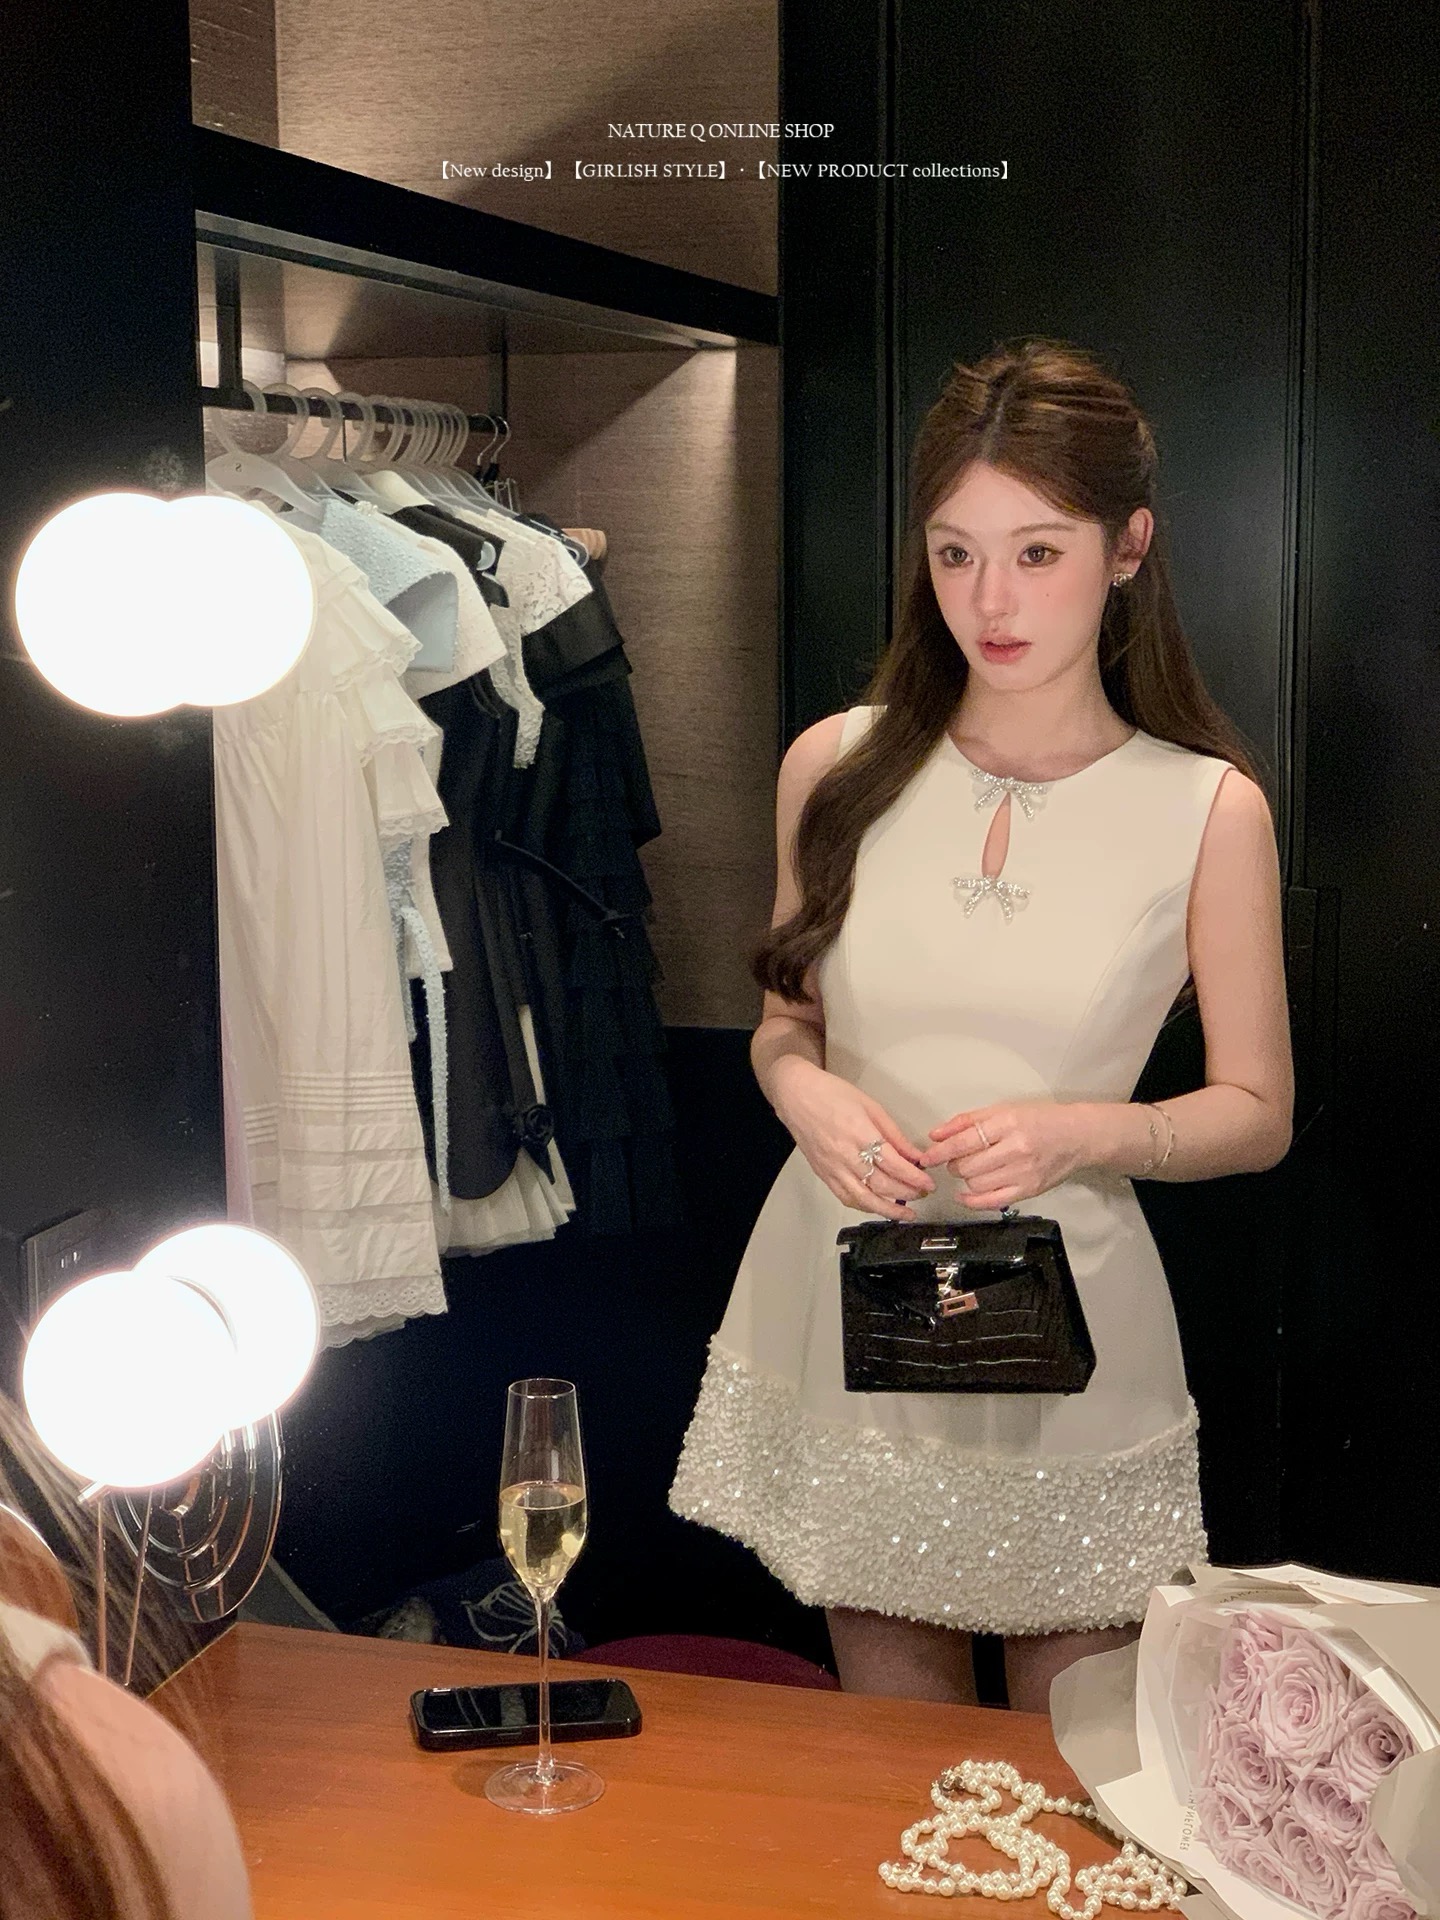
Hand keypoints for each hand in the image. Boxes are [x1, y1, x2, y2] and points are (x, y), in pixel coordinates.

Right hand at [774, 1065, 936, 1216]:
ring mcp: (832, 1167)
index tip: (928, 1183)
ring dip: (888, 1210)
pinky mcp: (823, 1174)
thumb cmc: (829, 1094)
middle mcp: (845, 1154)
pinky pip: (846, 1198)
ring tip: (906, 1213)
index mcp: (859, 1132)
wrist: (796, 1096)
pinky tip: (878, 1207)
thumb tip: (914, 1155)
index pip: (893, 1164)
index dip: (914, 1178)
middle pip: (881, 1184)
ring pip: (864, 1198)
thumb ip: (894, 1135)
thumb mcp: (871, 1107)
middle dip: (907, 1193)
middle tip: (922, 1193)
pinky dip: (865, 1206)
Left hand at [916, 1100, 1091, 1209]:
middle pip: (967, 1166)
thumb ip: (967, 1121)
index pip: (964, 1141)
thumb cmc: (1041, 1120)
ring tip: (972, 1169)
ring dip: (966, 1179)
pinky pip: (992, 1202)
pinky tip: (966, 1194)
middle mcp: (1016, 1148)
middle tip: (957, 1160)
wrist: (1079, 1136)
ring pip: (976, 1184)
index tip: (927, 1157)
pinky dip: (973, 1201)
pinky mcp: (1029, 1190)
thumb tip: (936, 1134)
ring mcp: (1024, 1172)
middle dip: (953, 1165)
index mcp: (1008, 1123)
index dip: (940, 1152)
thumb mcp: (1004, 1110)